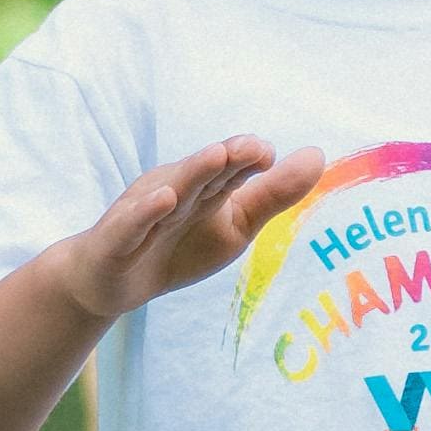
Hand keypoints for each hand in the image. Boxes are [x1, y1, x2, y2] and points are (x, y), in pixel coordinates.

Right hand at [60, 135, 312, 317]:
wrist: (112, 283)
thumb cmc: (178, 248)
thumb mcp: (235, 227)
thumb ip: (273, 194)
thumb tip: (318, 156)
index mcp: (205, 188)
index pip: (230, 169)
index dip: (248, 159)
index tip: (269, 155)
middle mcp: (175, 192)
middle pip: (203, 174)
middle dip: (226, 159)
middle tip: (252, 147)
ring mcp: (144, 213)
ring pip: (171, 191)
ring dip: (192, 173)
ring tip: (216, 156)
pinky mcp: (116, 240)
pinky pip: (132, 225)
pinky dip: (146, 212)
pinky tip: (164, 199)